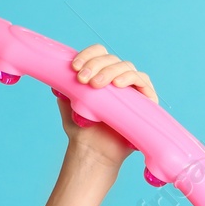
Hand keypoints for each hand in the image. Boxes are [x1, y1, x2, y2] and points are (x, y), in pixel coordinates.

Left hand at [56, 44, 158, 166]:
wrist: (93, 152)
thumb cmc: (81, 129)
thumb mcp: (67, 103)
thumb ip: (64, 86)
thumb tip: (57, 73)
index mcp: (100, 74)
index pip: (98, 54)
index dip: (88, 55)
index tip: (74, 67)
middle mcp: (117, 78)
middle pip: (111, 59)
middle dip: (95, 65)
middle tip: (82, 79)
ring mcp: (132, 88)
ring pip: (126, 67)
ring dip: (109, 71)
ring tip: (95, 85)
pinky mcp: (146, 99)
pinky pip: (143, 81)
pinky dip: (130, 78)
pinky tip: (117, 85)